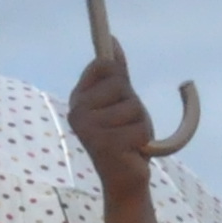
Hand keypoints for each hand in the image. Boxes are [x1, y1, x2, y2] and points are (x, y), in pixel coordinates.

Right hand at [67, 47, 158, 191]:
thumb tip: (112, 41)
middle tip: (125, 125)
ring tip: (129, 139)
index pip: (104, 65)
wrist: (125, 181)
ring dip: (141, 123)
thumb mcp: (122, 101)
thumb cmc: (125, 139)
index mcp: (79, 98)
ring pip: (133, 106)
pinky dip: (144, 140)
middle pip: (121, 83)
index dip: (119, 77)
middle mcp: (77, 112)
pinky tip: (131, 151)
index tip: (119, 96)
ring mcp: (88, 129)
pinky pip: (140, 128)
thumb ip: (118, 74)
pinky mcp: (104, 145)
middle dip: (133, 104)